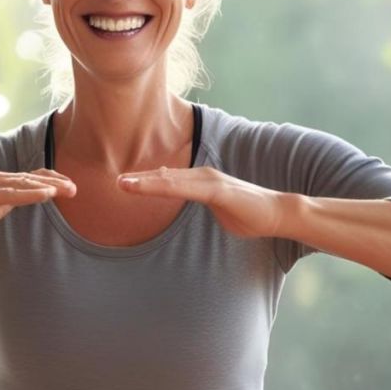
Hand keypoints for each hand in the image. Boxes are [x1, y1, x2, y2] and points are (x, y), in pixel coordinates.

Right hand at [0, 168, 76, 241]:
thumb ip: (7, 203)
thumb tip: (26, 201)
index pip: (31, 177)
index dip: (53, 180)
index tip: (72, 188)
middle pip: (32, 176)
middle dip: (57, 181)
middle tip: (77, 188)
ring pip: (24, 183)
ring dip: (48, 185)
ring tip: (67, 190)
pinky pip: (10, 194)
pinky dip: (30, 194)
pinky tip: (46, 195)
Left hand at [117, 166, 284, 238]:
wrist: (277, 213)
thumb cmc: (249, 213)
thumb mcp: (218, 208)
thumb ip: (200, 202)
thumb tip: (186, 201)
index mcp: (201, 180)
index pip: (167, 180)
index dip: (145, 182)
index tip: (123, 184)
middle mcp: (203, 175)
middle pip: (164, 177)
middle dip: (138, 179)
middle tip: (113, 182)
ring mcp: (210, 180)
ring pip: (170, 180)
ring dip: (145, 182)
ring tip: (121, 184)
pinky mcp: (218, 190)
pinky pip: (187, 189)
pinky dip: (166, 187)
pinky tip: (151, 187)